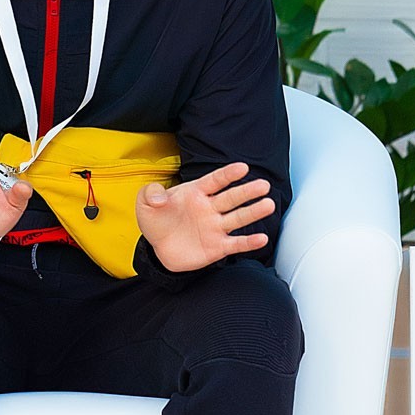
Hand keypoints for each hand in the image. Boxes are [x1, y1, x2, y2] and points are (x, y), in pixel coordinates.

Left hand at [135, 162, 275, 273]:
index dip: (228, 174)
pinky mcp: (218, 246)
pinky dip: (249, 242)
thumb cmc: (156, 219)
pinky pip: (236, 243)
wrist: (158, 247)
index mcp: (195, 192)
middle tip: (263, 185)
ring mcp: (216, 227)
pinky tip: (262, 239)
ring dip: (253, 212)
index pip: (214, 180)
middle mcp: (210, 208)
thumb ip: (150, 193)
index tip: (242, 168)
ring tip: (268, 205)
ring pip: (238, 218)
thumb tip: (159, 198)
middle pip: (232, 197)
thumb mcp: (145, 202)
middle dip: (248, 191)